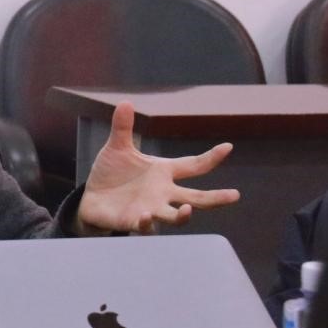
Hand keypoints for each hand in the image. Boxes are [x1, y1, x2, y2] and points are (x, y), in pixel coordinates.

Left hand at [77, 102, 239, 233]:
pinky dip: (147, 222)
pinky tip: (145, 215)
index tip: (227, 147)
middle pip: (196, 198)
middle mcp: (163, 193)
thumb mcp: (118, 148)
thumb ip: (123, 128)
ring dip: (183, 216)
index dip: (210, 157)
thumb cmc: (111, 174)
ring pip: (175, 217)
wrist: (92, 198)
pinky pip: (145, 226)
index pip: (193, 165)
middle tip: (235, 195)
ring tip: (188, 209)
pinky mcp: (134, 221)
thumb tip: (125, 102)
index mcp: (164, 172)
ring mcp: (151, 209)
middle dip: (216, 198)